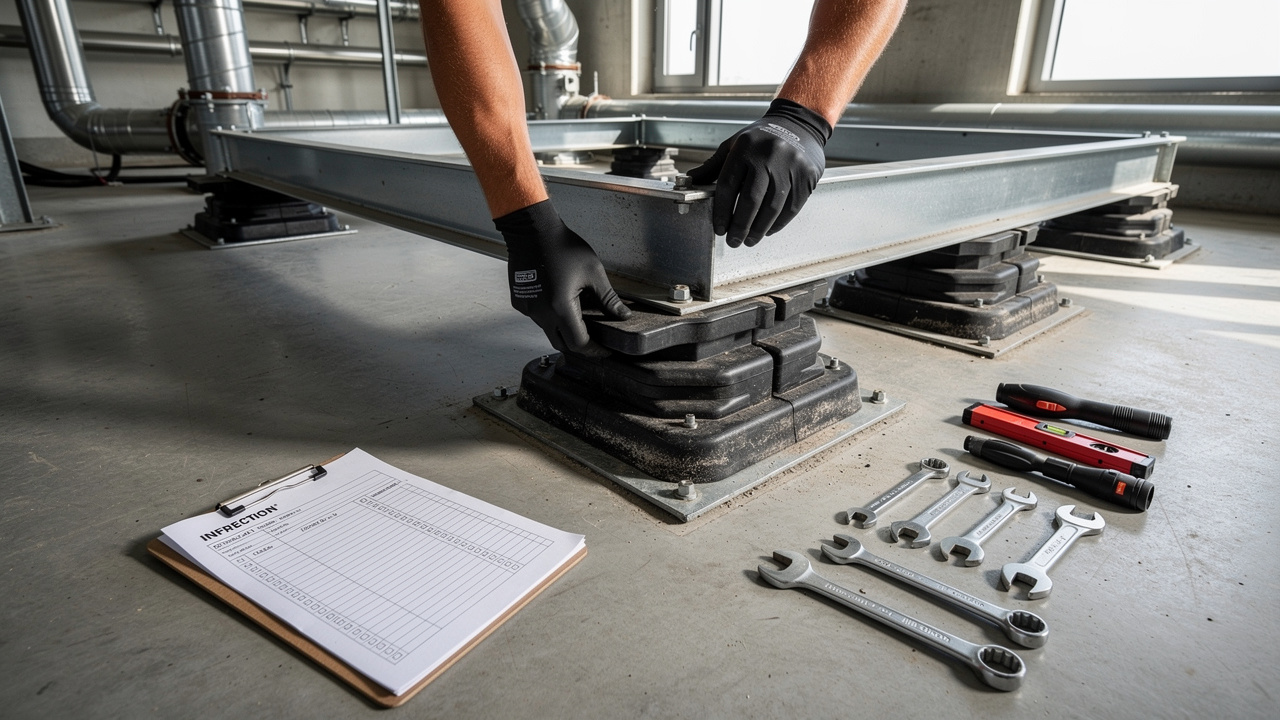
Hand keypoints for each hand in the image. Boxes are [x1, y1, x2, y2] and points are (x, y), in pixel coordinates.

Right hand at [495, 200, 631, 355]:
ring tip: (579, 317)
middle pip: (561, 343)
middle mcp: (541, 313)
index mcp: (561, 308)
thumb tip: (622, 314)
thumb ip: (608, 298)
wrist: (531, 230)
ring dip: (563, 330)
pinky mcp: (520, 302)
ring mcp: (528, 309)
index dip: (594, 351)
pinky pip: (537, 318)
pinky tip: (560, 303)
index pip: (579, 343)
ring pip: (548, 330)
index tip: (604, 351)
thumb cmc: (561, 247)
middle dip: (579, 346)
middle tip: (594, 341)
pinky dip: (549, 317)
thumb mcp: (593, 273)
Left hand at [687, 98, 831, 247]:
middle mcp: (768, 156)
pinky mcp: (806, 176)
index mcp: (745, 148)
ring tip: (749, 240)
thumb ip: (713, 165)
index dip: (721, 211)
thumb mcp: (734, 144)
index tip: (719, 228)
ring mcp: (790, 166)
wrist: (799, 123)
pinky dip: (777, 224)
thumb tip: (691, 180)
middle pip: (750, 201)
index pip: (728, 185)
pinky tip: (767, 230)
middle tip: (733, 241)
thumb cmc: (762, 137)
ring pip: (771, 208)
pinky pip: (791, 208)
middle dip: (740, 226)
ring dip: (758, 230)